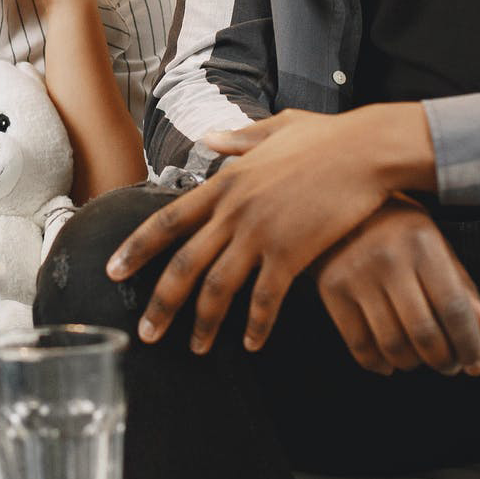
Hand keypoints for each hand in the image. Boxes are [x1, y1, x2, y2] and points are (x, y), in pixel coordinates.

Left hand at [104, 104, 431, 354]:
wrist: (366, 150)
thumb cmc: (326, 138)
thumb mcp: (275, 129)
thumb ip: (239, 140)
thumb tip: (210, 137)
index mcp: (225, 183)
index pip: (166, 221)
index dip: (136, 249)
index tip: (113, 271)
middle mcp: (233, 211)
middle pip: (183, 265)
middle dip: (160, 303)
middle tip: (145, 332)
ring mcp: (261, 234)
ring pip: (218, 288)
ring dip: (202, 324)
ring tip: (194, 349)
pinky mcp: (292, 253)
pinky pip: (265, 300)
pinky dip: (255, 325)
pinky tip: (250, 344)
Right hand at [314, 199, 479, 374]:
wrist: (341, 207)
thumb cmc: (401, 232)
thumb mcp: (437, 249)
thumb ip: (463, 289)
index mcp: (423, 244)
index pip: (454, 308)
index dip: (469, 344)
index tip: (476, 366)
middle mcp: (389, 258)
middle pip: (423, 333)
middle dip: (442, 360)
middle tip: (449, 366)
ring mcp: (356, 274)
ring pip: (391, 344)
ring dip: (412, 364)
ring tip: (420, 361)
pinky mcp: (331, 288)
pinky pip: (358, 343)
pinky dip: (377, 363)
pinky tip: (389, 363)